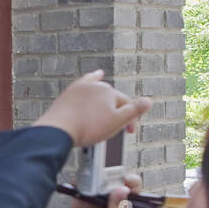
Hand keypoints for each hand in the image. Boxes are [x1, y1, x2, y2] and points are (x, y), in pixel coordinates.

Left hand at [32, 69, 151, 147]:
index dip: (130, 119)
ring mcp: (83, 88)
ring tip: (105, 114)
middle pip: (113, 99)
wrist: (59, 129)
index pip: (127, 105)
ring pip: (100, 92)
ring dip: (105, 102)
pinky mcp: (71, 92)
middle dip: (116, 113)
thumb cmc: (87, 128)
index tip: (129, 132)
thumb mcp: (116, 122)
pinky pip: (85, 81)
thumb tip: (149, 101)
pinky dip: (93, 78)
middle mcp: (98, 86)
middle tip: (113, 129)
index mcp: (111, 93)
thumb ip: (134, 111)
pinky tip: (97, 74)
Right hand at [68, 172, 141, 207]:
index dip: (131, 181)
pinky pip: (80, 188)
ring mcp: (95, 199)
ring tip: (98, 184)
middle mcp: (111, 199)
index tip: (127, 182)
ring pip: (97, 181)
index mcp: (126, 204)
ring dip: (97, 178)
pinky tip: (83, 186)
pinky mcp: (80, 202)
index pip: (132, 187)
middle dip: (113, 177)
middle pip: (114, 180)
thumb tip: (122, 190)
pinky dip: (80, 183)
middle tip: (110, 183)